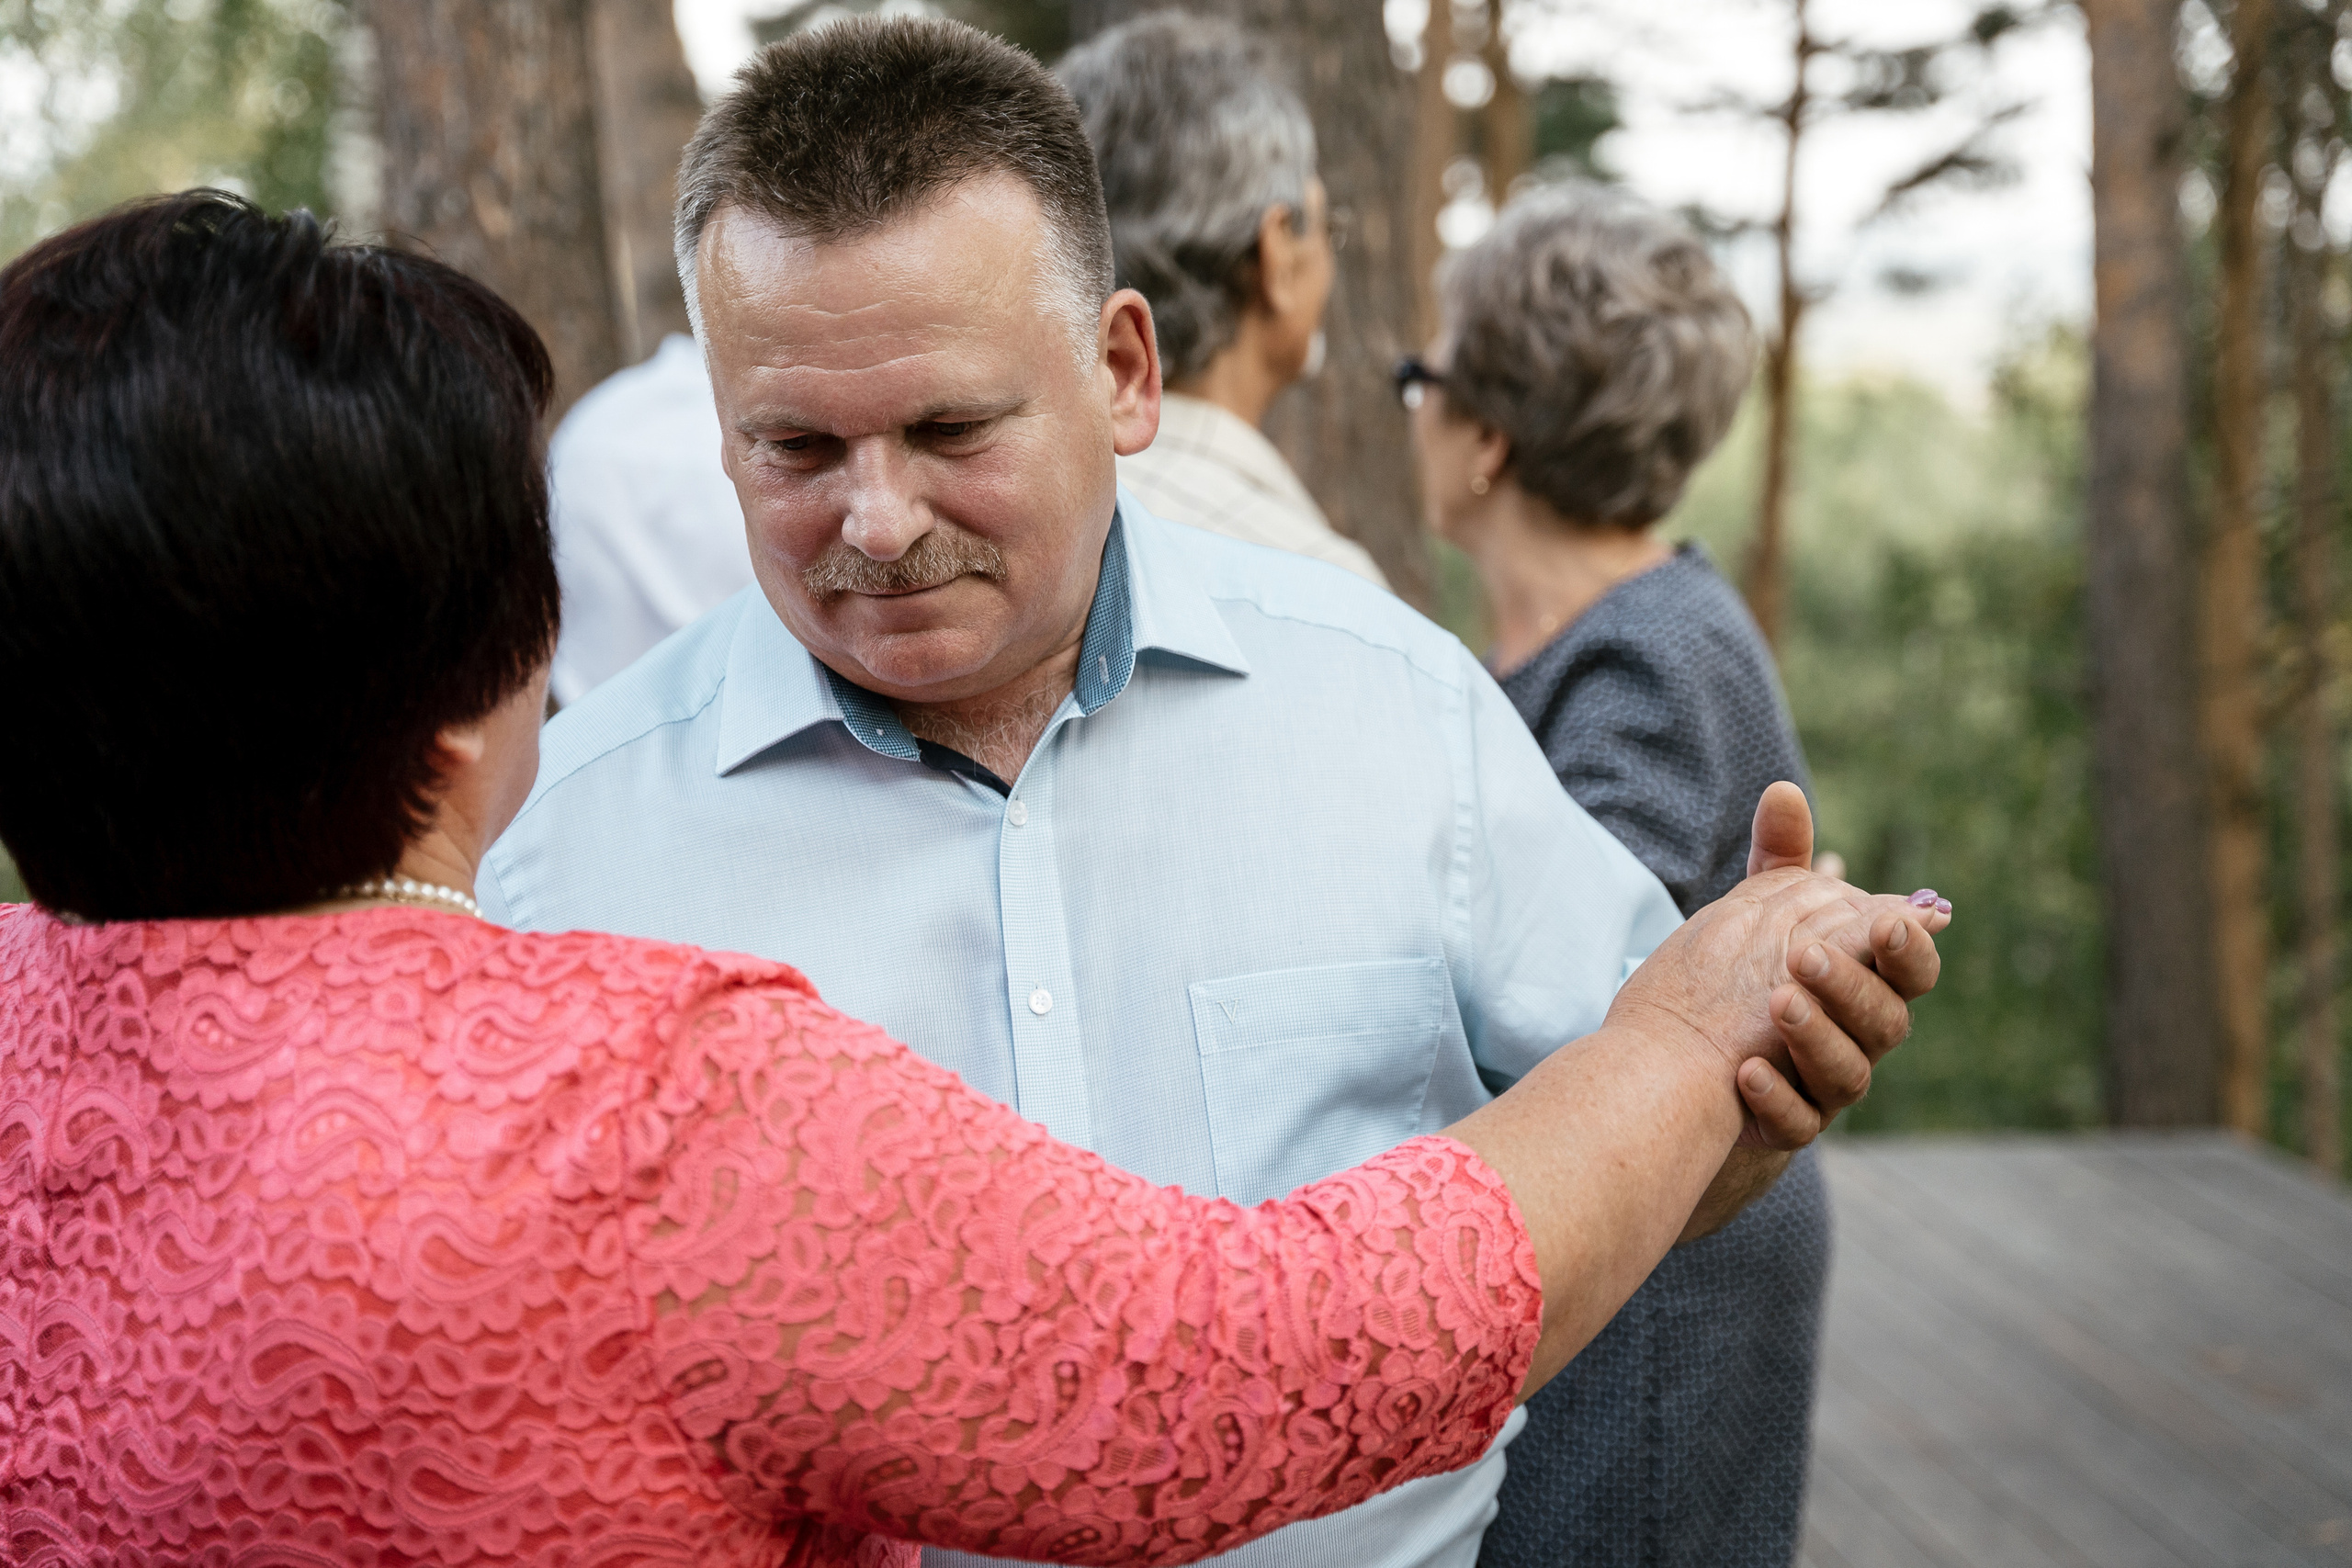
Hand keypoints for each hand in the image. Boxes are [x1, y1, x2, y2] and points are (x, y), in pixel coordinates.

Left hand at [1609, 783, 1948, 1149]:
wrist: (1688, 1070)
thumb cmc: (1743, 984)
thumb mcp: (1758, 919)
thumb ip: (1776, 862)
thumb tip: (1782, 789)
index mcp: (1860, 985)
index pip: (1908, 969)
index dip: (1909, 948)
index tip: (1889, 922)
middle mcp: (1855, 1040)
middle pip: (1885, 1021)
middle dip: (1851, 985)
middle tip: (1803, 955)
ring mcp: (1822, 1089)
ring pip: (1849, 1076)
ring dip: (1816, 1036)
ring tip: (1775, 1002)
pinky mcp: (1782, 1129)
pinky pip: (1798, 1126)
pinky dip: (1778, 1099)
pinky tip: (1747, 1072)